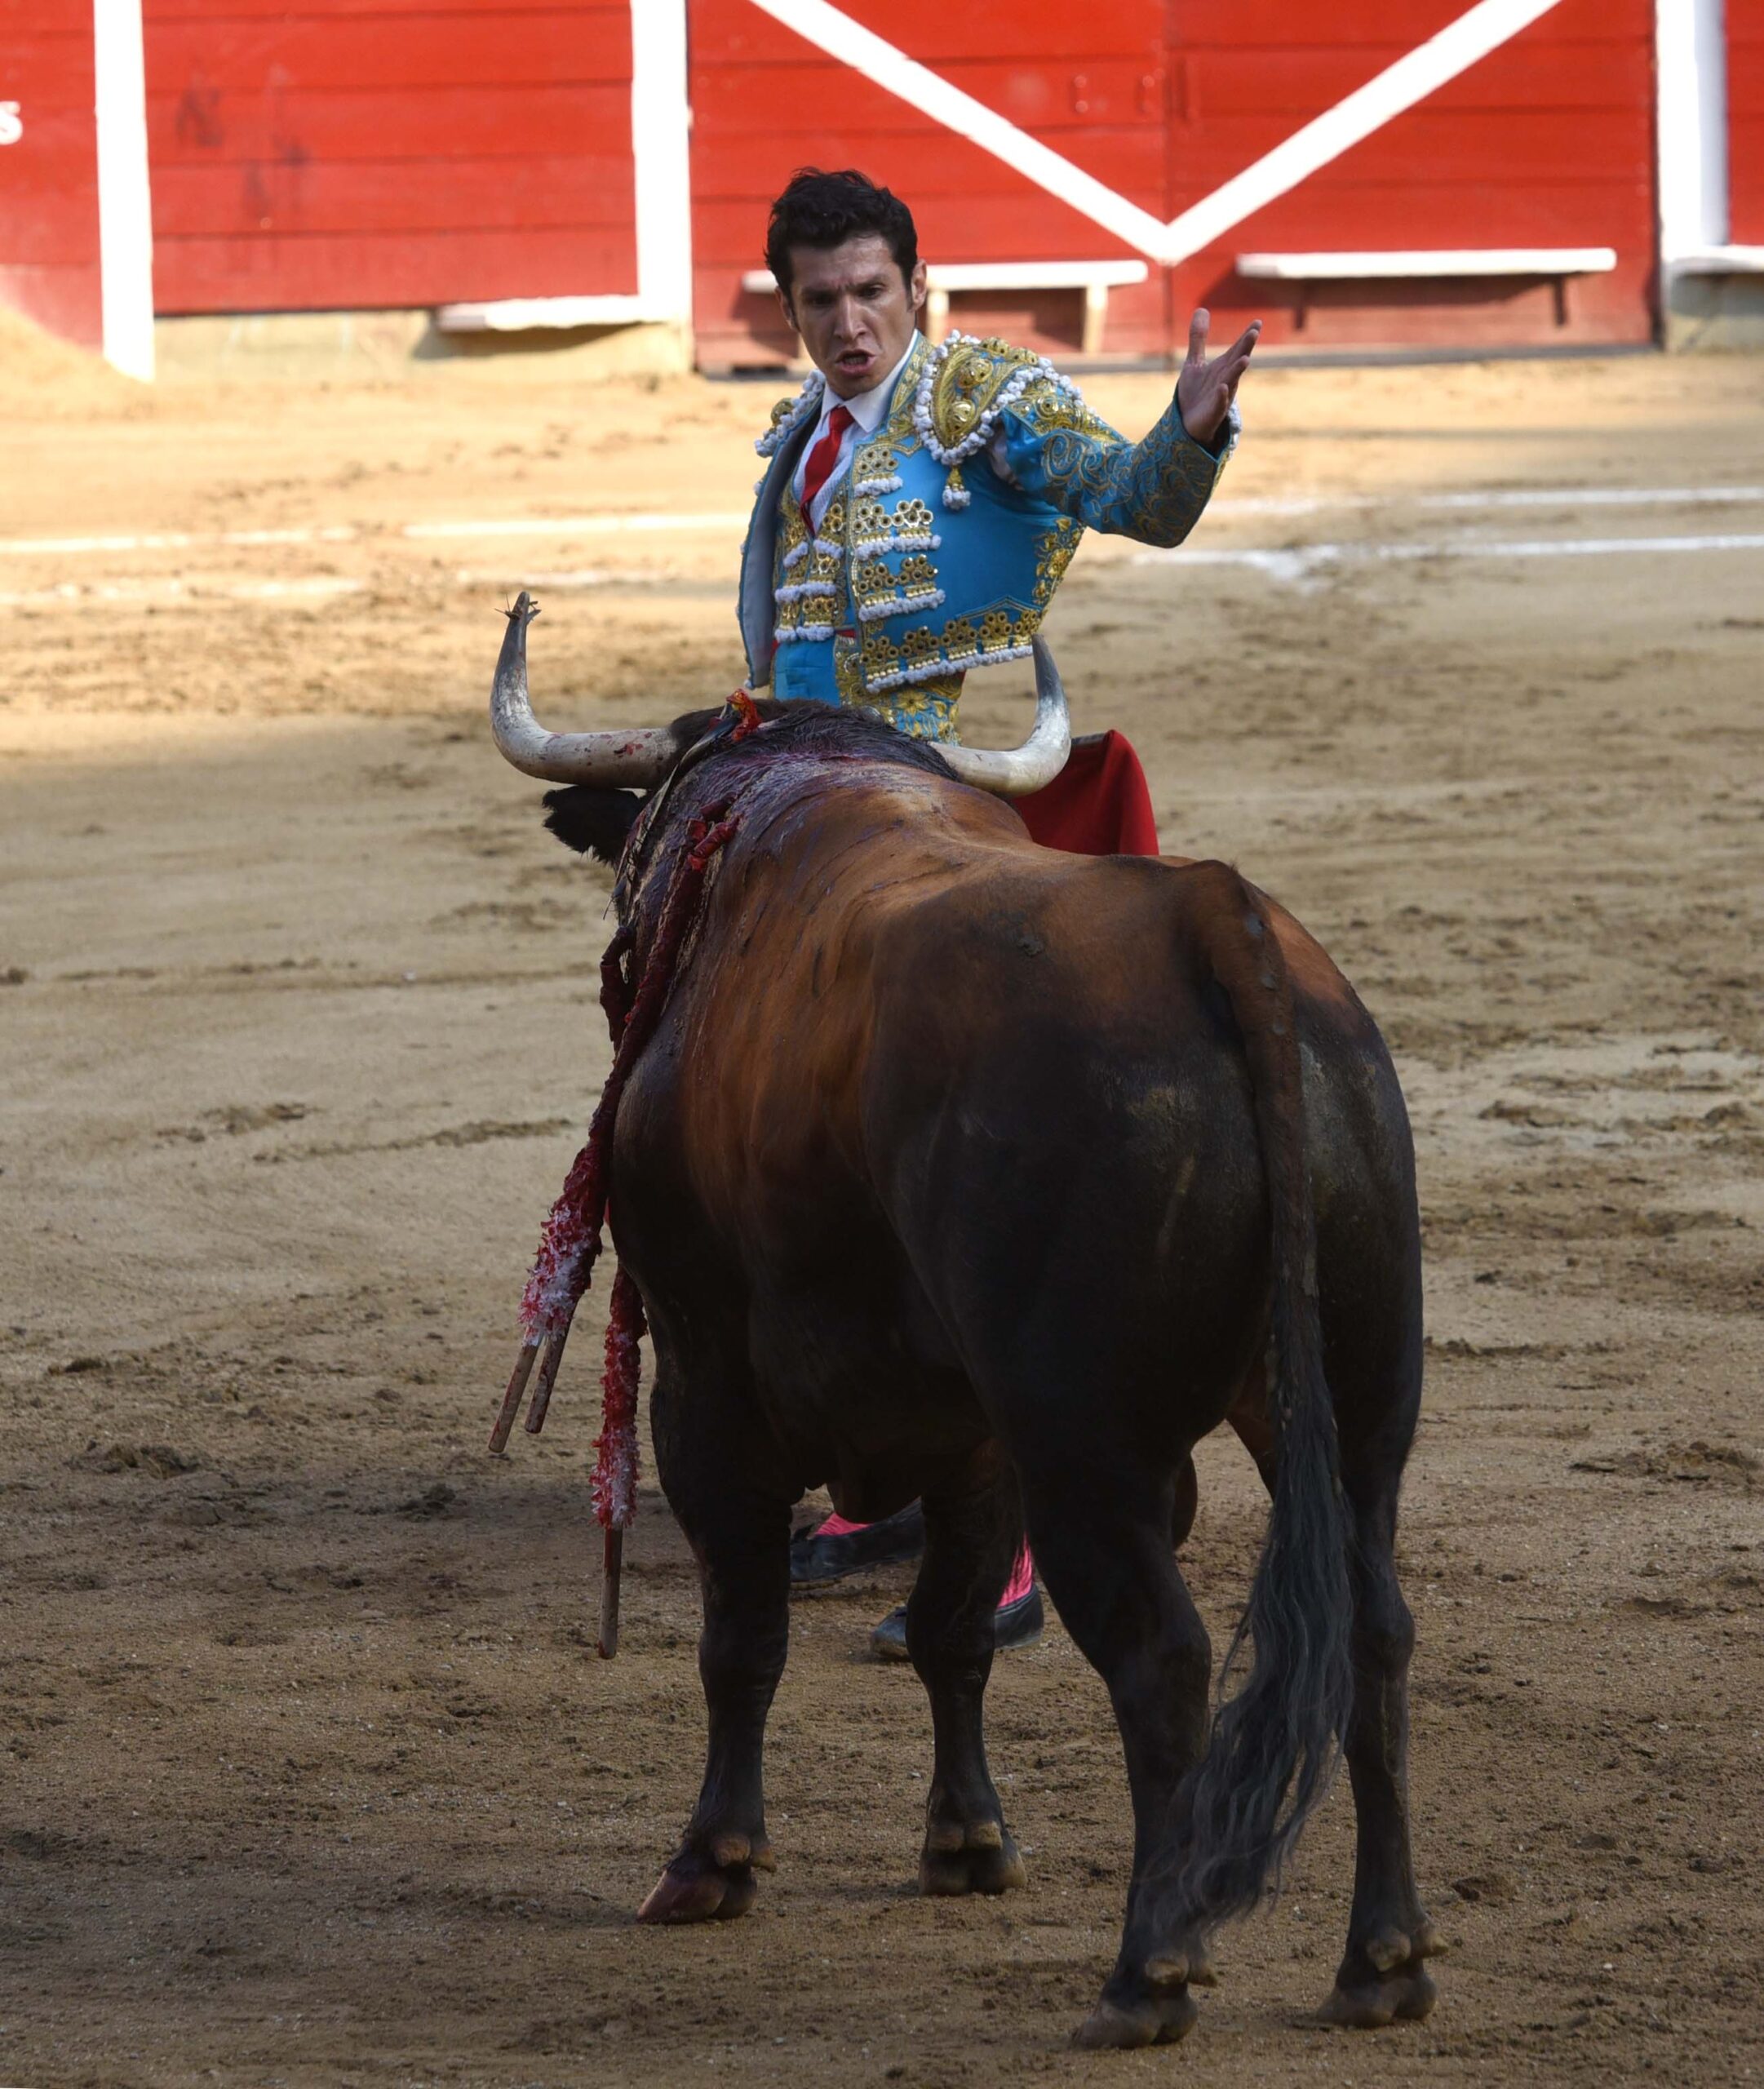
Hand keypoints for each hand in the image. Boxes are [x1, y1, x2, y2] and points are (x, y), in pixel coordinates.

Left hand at [1175, 308, 1259, 448]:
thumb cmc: (1194, 393)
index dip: (1246, 336)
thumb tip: (1201, 309)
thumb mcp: (1194, 362)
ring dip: (1238, 371)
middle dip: (1245, 348)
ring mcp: (1221, 396)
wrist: (1187, 424)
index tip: (1257, 322)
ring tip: (1245, 359)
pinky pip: (1218, 404)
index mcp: (1223, 367)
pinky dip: (1221, 396)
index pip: (1237, 349)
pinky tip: (1222, 387)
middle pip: (1237, 361)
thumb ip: (1198, 338)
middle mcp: (1225, 380)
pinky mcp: (1212, 412)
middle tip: (1253, 333)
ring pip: (1231, 382)